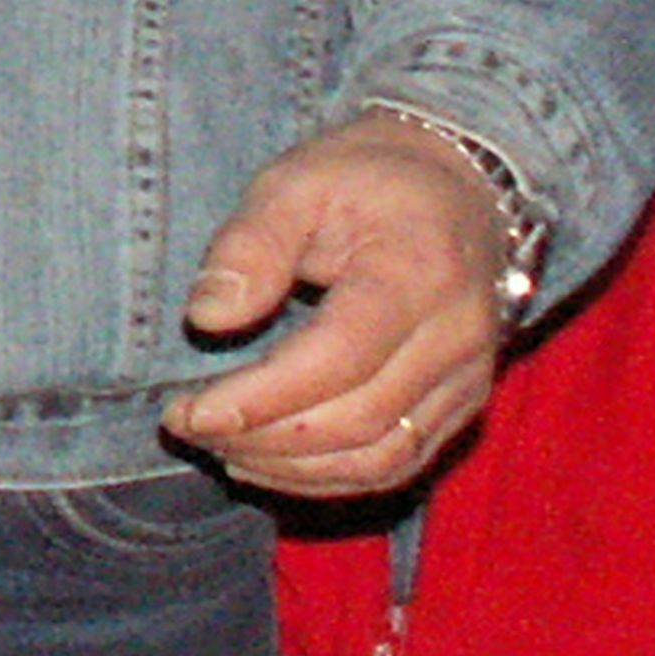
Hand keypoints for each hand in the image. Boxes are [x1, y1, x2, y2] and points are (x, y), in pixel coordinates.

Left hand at [162, 117, 514, 494]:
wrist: (464, 184)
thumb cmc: (369, 177)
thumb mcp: (298, 180)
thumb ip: (251, 244)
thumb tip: (207, 317)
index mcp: (419, 273)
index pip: (339, 359)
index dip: (260, 398)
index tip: (188, 411)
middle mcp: (457, 337)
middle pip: (358, 421)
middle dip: (262, 438)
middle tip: (186, 426)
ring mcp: (467, 378)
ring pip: (381, 459)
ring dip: (291, 469)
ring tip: (218, 447)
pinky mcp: (461, 404)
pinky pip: (399, 464)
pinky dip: (329, 478)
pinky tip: (267, 463)